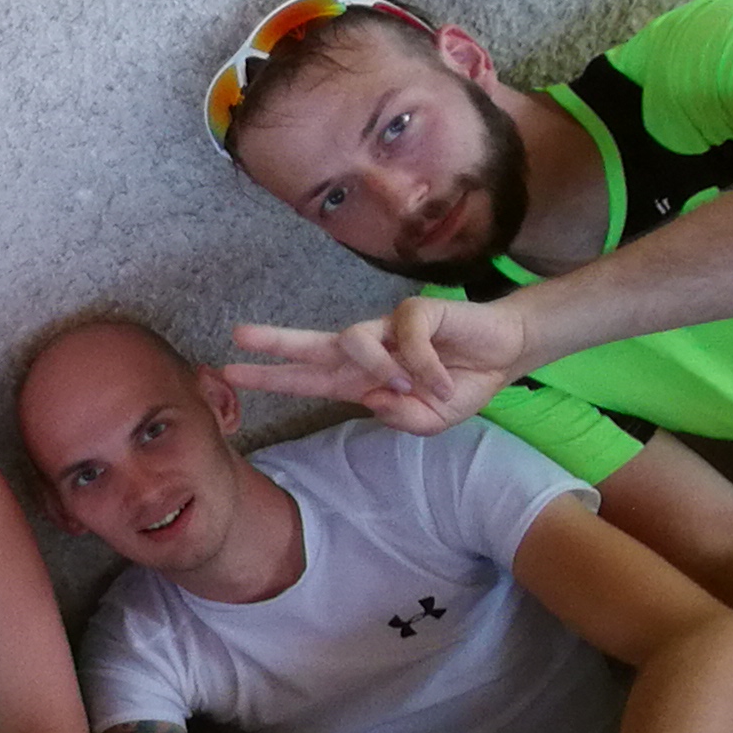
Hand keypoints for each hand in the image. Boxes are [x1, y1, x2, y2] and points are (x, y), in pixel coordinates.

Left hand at [224, 297, 530, 434]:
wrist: (504, 355)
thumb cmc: (458, 386)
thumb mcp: (427, 420)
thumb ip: (400, 418)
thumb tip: (376, 398)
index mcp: (358, 379)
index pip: (306, 378)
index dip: (271, 376)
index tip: (229, 373)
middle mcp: (366, 350)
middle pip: (311, 344)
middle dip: (275, 341)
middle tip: (237, 336)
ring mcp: (389, 328)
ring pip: (354, 341)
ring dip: (379, 370)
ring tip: (408, 386)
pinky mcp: (415, 312)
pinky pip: (407, 338)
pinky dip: (424, 365)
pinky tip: (442, 379)